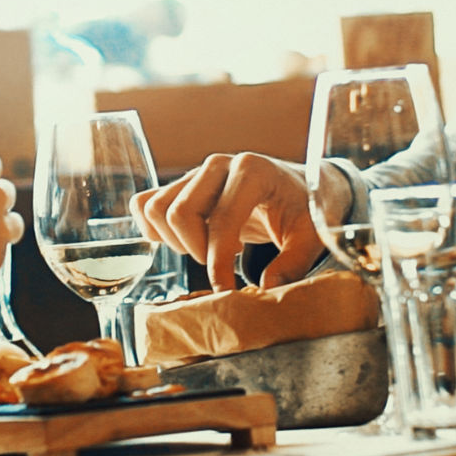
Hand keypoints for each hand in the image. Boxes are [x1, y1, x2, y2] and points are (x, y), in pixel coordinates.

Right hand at [129, 152, 348, 290]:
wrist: (300, 186)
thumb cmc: (305, 209)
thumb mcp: (310, 237)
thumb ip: (292, 264)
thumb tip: (265, 289)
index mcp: (253, 171)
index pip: (220, 220)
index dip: (217, 262)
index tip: (226, 290)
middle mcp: (219, 164)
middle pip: (179, 213)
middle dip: (195, 251)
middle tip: (220, 264)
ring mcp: (196, 171)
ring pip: (156, 208)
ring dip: (174, 240)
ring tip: (206, 250)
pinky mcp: (181, 183)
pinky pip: (145, 204)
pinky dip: (154, 229)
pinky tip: (185, 241)